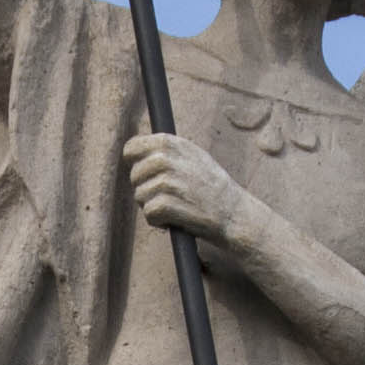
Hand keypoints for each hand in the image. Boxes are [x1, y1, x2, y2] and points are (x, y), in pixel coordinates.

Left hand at [125, 130, 254, 258]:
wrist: (233, 212)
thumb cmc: (210, 186)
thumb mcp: (192, 155)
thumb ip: (166, 149)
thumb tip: (133, 149)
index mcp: (171, 143)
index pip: (131, 149)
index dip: (136, 164)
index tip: (148, 175)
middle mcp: (167, 159)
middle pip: (134, 176)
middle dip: (145, 188)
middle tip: (167, 196)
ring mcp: (167, 182)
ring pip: (140, 196)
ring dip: (153, 206)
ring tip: (175, 206)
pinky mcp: (168, 205)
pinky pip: (149, 213)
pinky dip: (158, 221)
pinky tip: (174, 219)